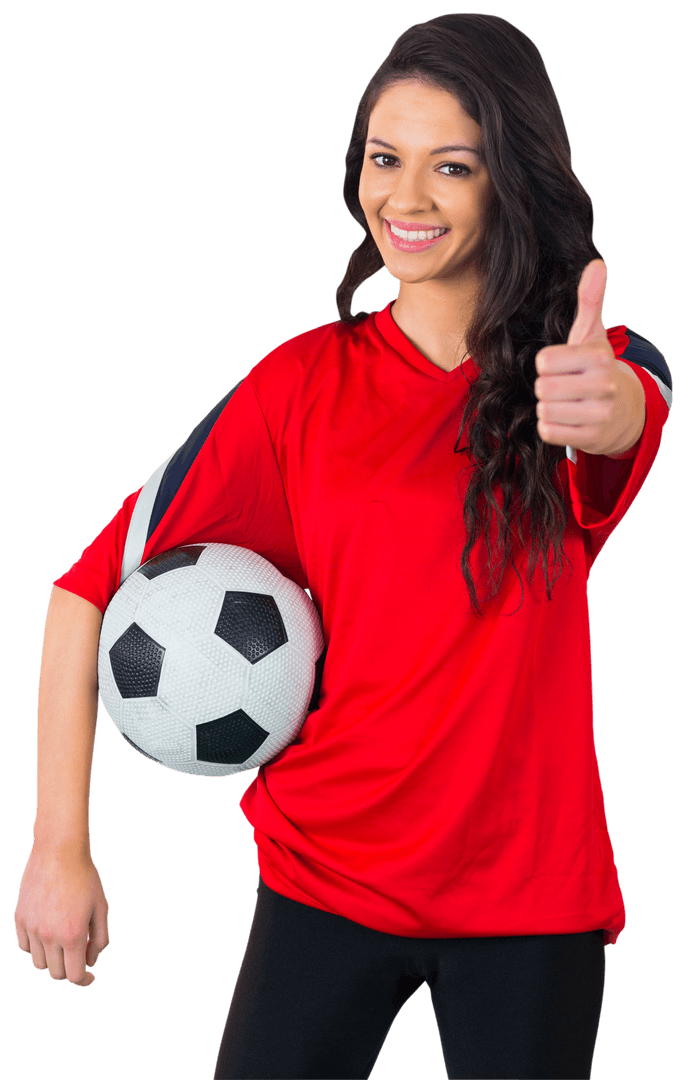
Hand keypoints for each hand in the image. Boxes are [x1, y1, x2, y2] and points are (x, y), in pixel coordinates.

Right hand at [14, 845, 108, 986]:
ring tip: (63, 942)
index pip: (75, 975)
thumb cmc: (85, 877)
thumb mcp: (101, 907)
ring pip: (39, 963)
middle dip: (70, 969)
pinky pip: (25, 947)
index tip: (90, 977)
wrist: (59, 851)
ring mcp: (31, 928)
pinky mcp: (19, 919)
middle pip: (57, 973)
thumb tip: (92, 962)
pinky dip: (37, 948)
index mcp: (72, 935)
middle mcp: (49, 936)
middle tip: (79, 954)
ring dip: (53, 960)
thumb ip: (100, 938)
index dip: (85, 980)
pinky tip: (48, 934)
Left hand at [534, 260, 623, 453]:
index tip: (563, 366)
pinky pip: (548, 431)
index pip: (544, 362)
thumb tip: (595, 264)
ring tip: (567, 403)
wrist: (622, 412)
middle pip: (542, 387)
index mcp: (599, 357)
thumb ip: (590, 300)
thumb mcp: (592, 334)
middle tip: (564, 386)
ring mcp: (599, 414)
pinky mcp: (591, 438)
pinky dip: (551, 426)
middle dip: (547, 387)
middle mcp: (603, 385)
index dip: (547, 364)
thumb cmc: (597, 368)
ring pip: (544, 410)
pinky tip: (568, 419)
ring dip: (549, 407)